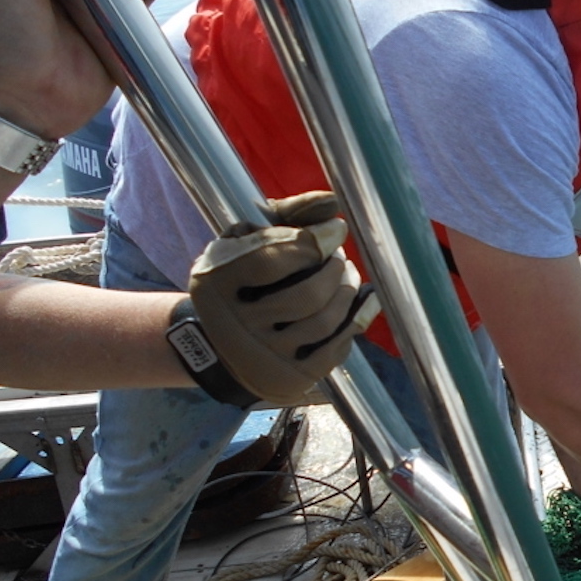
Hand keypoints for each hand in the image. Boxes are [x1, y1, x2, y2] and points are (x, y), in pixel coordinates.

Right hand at [186, 192, 379, 405]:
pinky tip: (362, 301)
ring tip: (349, 276)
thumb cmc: (242, 281)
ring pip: (326, 322)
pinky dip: (357, 319)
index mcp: (217, 283)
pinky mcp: (292, 378)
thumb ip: (287, 216)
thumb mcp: (248, 242)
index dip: (313, 242)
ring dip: (348, 292)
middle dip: (335, 270)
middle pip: (308, 295)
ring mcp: (266, 357)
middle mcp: (237, 326)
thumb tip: (333, 202)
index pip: (272, 259)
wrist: (224, 347)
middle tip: (340, 258)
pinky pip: (337, 347)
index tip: (336, 231)